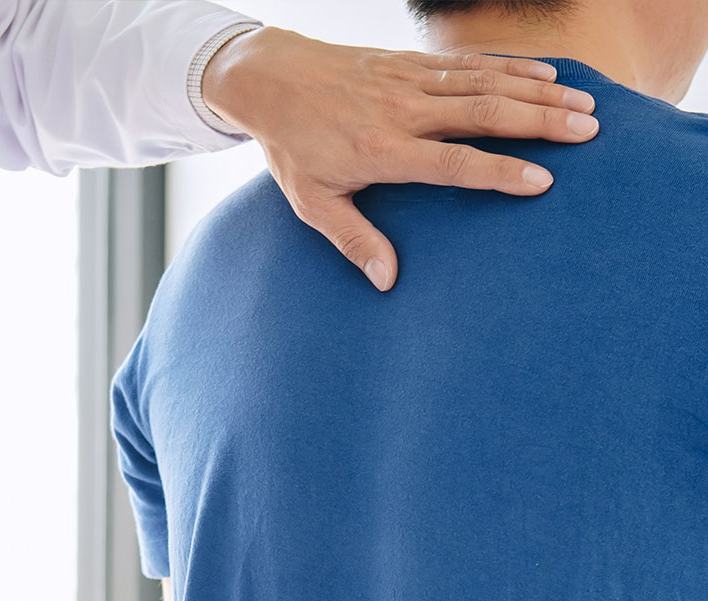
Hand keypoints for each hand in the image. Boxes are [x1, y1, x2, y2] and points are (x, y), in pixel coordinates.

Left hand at [202, 27, 598, 290]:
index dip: (499, 172)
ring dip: (538, 91)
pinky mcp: (411, 61)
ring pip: (484, 81)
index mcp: (381, 150)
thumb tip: (388, 282)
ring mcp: (409, 79)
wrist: (269, 78)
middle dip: (539, 121)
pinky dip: (511, 64)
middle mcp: (402, 109)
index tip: (542, 181)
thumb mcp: (313, 203)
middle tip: (587, 131)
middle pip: (482, 113)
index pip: (452, 164)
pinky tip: (547, 72)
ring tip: (584, 104)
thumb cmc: (293, 148)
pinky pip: (469, 61)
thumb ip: (355, 241)